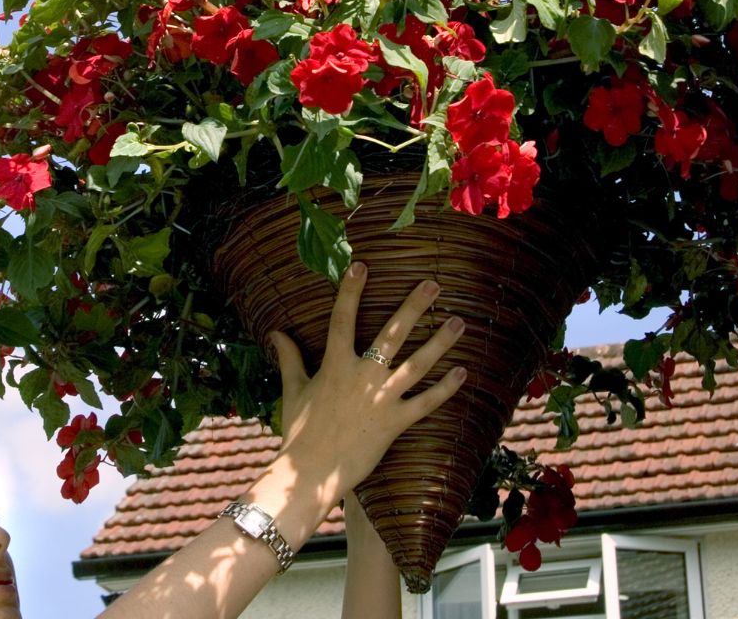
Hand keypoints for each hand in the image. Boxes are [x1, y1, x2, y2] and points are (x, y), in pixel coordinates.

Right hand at [269, 262, 464, 506]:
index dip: (351, 291)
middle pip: (393, 333)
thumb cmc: (298, 430)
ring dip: (440, 342)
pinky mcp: (396, 422)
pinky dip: (446, 388)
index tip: (361, 265)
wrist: (312, 473)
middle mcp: (362, 375)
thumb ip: (289, 358)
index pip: (342, 318)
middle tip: (434, 284)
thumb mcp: (293, 389)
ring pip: (418, 364)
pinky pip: (426, 403)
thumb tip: (275, 332)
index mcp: (335, 364)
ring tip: (458, 322)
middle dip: (414, 306)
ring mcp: (382, 398)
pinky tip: (462, 372)